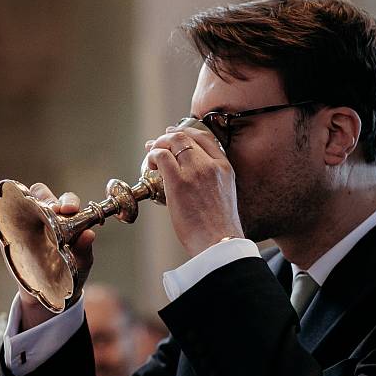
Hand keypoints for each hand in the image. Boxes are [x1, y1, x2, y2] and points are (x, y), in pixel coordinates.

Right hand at [15, 182, 96, 329]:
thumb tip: (90, 234)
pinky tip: (15, 223)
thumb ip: (84, 249)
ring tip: (34, 213)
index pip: (66, 201)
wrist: (49, 294)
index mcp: (67, 220)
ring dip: (29, 202)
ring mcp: (28, 224)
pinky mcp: (12, 234)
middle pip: (43, 194)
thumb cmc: (70, 275)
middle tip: (51, 210)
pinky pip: (9, 218)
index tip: (69, 209)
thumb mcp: (81, 263)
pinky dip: (10, 214)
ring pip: (25, 201)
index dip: (68, 201)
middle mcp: (46, 217)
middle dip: (47, 198)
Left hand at [143, 121, 243, 256]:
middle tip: (156, 145)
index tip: (173, 135)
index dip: (185, 133)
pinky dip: (152, 157)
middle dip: (167, 137)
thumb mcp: (224, 195)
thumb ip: (212, 181)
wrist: (219, 242)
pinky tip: (150, 167)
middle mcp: (211, 164)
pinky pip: (161, 156)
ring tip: (150, 156)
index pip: (204, 138)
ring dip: (158, 145)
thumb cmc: (218, 228)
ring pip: (173, 142)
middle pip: (186, 137)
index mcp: (225, 167)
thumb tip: (192, 179)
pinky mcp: (178, 181)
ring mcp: (195, 171)